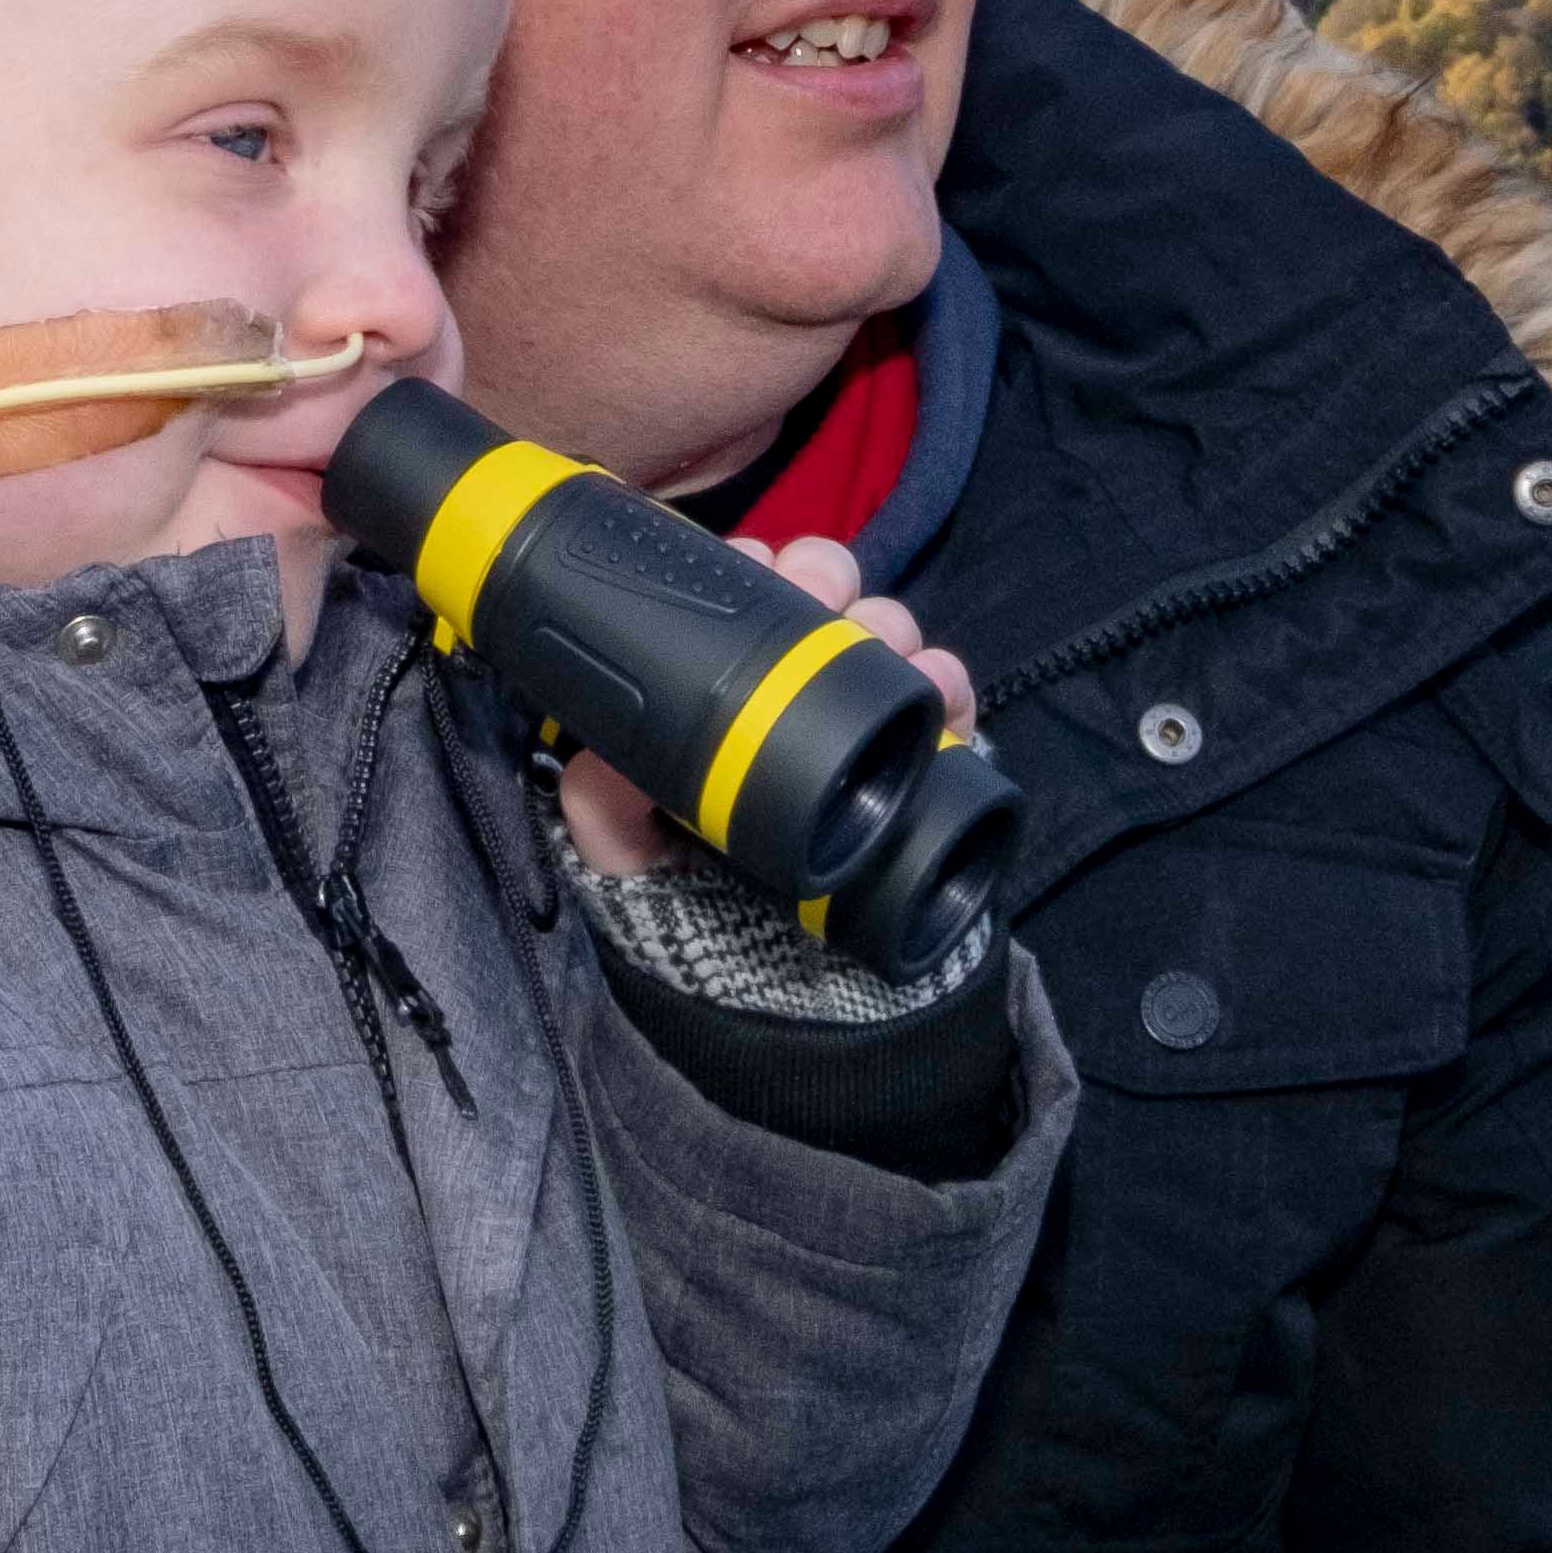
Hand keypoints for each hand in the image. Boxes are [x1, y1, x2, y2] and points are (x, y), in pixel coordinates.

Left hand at [551, 542, 977, 877]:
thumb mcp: (629, 859)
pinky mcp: (926, 758)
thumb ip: (604, 806)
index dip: (749, 563)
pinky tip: (934, 686)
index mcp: (725, 689)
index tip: (752, 558)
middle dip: (822, 573)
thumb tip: (602, 751)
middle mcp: (797, 690)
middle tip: (815, 590)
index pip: (740, 600)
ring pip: (886, 631)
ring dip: (886, 618)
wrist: (791, 994)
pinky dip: (949, 684)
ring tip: (877, 638)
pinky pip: (949, 703)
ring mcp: (866, 720)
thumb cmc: (698, 910)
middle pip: (820, 594)